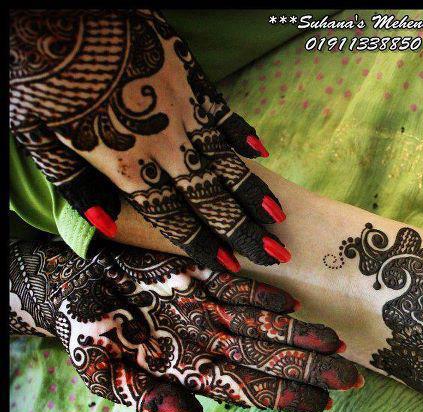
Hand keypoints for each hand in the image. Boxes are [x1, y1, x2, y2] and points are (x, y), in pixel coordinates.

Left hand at [9, 9, 288, 272]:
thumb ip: (75, 185)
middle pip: (211, 198)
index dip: (204, 245)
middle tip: (276, 253)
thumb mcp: (37, 137)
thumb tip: (104, 228)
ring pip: (227, 161)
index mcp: (126, 166)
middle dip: (244, 230)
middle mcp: (163, 146)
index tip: (231, 266)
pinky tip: (260, 152)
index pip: (174, 218)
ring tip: (277, 214)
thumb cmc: (36, 77)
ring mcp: (182, 111)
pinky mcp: (190, 76)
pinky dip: (243, 133)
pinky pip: (225, 112)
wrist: (55, 13)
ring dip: (253, 191)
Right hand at [9, 240, 361, 411]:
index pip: (247, 388)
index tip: (321, 403)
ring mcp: (205, 307)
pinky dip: (260, 296)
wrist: (65, 283)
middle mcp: (206, 340)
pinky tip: (290, 305)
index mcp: (188, 369)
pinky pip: (234, 288)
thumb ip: (144, 397)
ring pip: (261, 324)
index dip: (284, 396)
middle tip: (351, 377)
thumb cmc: (83, 330)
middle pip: (266, 358)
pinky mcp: (197, 275)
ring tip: (334, 342)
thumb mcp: (102, 371)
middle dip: (309, 368)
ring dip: (298, 334)